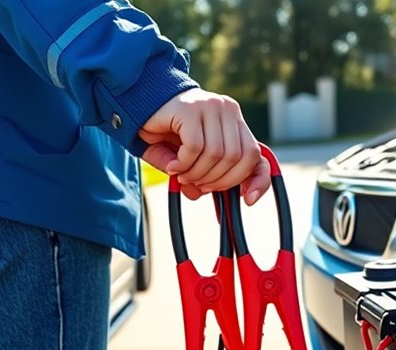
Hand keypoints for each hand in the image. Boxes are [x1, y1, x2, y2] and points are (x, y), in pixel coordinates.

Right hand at [139, 88, 269, 204]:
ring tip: (181, 174)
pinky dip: (184, 164)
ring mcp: (210, 106)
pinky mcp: (190, 108)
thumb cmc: (167, 132)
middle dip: (215, 181)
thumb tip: (200, 194)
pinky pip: (195, 147)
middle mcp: (227, 110)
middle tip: (195, 183)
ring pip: (216, 154)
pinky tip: (173, 167)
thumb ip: (201, 174)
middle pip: (236, 158)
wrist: (139, 103)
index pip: (255, 154)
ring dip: (196, 173)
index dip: (256, 180)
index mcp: (234, 121)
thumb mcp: (191, 157)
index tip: (247, 200)